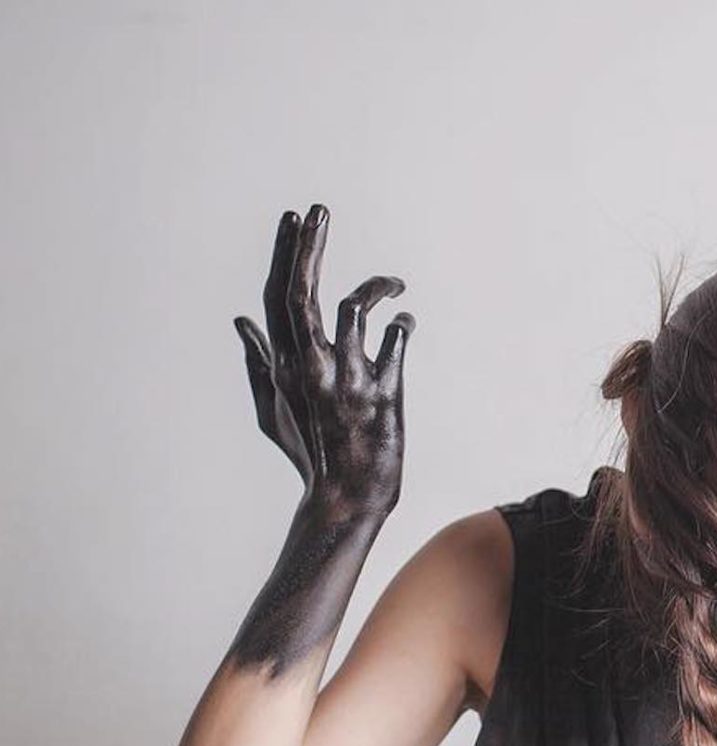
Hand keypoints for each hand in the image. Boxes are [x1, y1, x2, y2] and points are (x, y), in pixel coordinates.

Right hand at [233, 205, 414, 519]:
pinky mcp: (384, 392)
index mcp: (287, 366)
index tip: (296, 219)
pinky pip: (395, 341)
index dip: (287, 255)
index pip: (280, 298)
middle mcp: (313, 366)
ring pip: (352, 308)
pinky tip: (406, 318)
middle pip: (303, 294)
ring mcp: (348, 378)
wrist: (347, 493)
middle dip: (309, 247)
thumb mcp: (274, 410)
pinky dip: (402, 322)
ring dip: (376, 286)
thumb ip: (259, 363)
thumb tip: (241, 322)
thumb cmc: (311, 452)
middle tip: (318, 210)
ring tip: (395, 285)